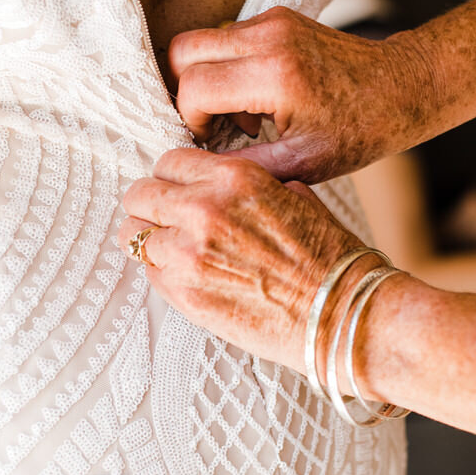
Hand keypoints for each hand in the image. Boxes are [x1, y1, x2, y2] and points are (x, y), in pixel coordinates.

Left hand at [118, 147, 364, 370]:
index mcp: (234, 178)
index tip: (175, 192)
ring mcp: (188, 254)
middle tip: (161, 221)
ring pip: (133, 236)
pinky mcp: (184, 295)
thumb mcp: (295, 196)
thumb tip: (223, 188)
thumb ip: (251, 186)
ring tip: (171, 253)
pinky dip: (161, 274)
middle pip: (140, 195)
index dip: (171, 178)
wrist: (342, 313)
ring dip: (150, 242)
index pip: (169, 161)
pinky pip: (149, 274)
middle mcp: (204, 209)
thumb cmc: (328, 258)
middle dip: (149, 207)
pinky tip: (188, 279)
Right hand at [169, 6, 438, 183]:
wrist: (402, 86)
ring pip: (202, 40)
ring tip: (244, 113)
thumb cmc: (360, 131)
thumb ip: (244, 164)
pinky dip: (229, 66)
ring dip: (209, 78)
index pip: (194, 86)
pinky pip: (227, 36)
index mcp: (275, 75)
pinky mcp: (278, 16)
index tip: (213, 139)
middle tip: (217, 123)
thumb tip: (200, 164)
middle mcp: (269, 37)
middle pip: (184, 50)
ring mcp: (273, 20)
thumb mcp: (301, 163)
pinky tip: (259, 96)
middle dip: (188, 91)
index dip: (192, 118)